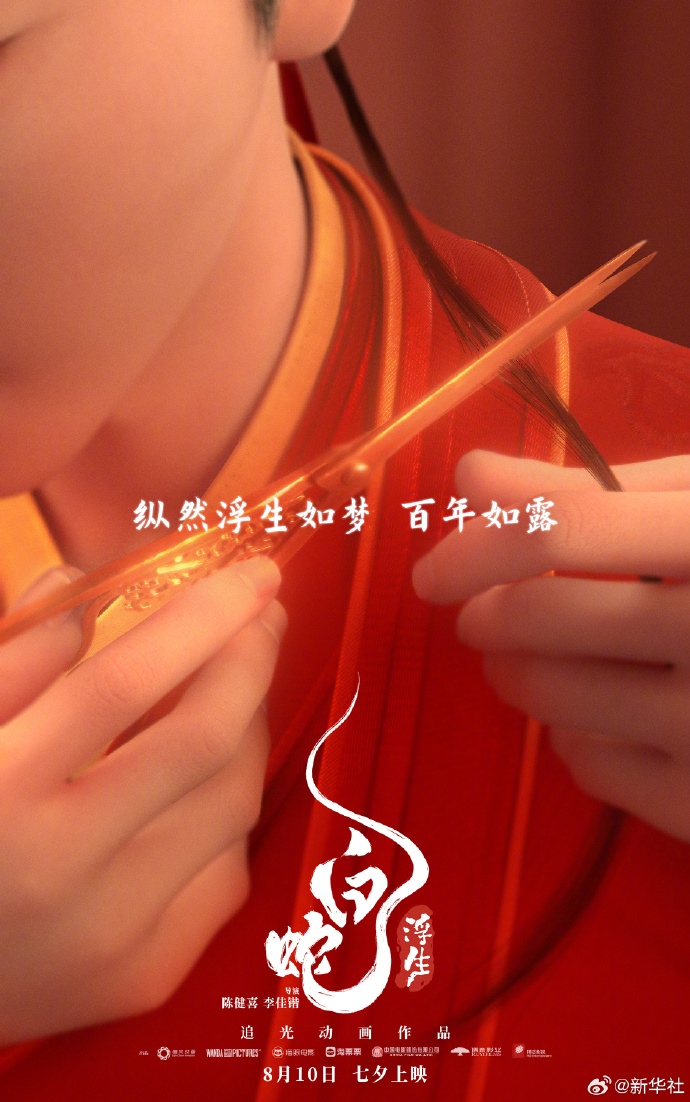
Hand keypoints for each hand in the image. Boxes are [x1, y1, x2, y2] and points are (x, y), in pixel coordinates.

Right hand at [0, 557, 284, 1042]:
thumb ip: (12, 657)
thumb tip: (88, 586)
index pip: (119, 684)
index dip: (201, 617)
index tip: (255, 573)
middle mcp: (61, 872)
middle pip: (200, 743)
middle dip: (250, 662)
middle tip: (265, 616)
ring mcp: (113, 937)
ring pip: (231, 804)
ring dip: (246, 729)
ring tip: (233, 686)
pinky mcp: (146, 975)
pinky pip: (225, 869)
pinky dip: (223, 809)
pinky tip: (201, 780)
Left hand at [412, 449, 689, 842]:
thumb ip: (594, 493)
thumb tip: (470, 474)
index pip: (564, 530)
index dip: (480, 544)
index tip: (433, 569)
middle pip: (542, 620)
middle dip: (487, 616)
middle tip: (480, 617)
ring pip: (551, 697)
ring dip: (513, 672)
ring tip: (523, 657)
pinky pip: (589, 768)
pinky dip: (569, 738)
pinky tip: (597, 715)